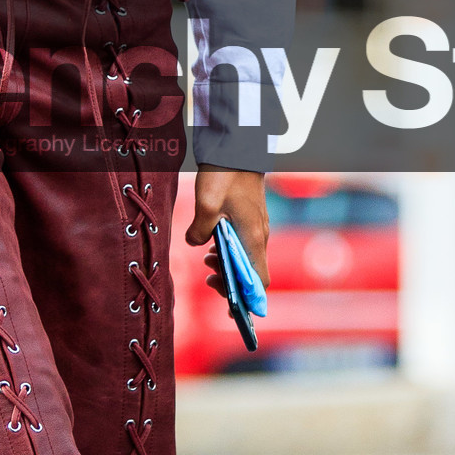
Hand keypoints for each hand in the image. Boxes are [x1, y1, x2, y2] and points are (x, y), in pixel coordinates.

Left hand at [185, 167, 268, 297]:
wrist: (237, 147)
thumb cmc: (225, 174)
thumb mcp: (206, 203)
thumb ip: (200, 229)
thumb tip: (194, 243)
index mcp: (253, 237)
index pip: (259, 281)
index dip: (248, 299)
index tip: (230, 306)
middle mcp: (259, 235)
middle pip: (251, 273)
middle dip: (231, 282)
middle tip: (208, 279)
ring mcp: (256, 226)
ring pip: (246, 258)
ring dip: (227, 266)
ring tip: (206, 261)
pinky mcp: (250, 218)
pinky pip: (242, 244)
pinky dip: (227, 251)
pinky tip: (210, 246)